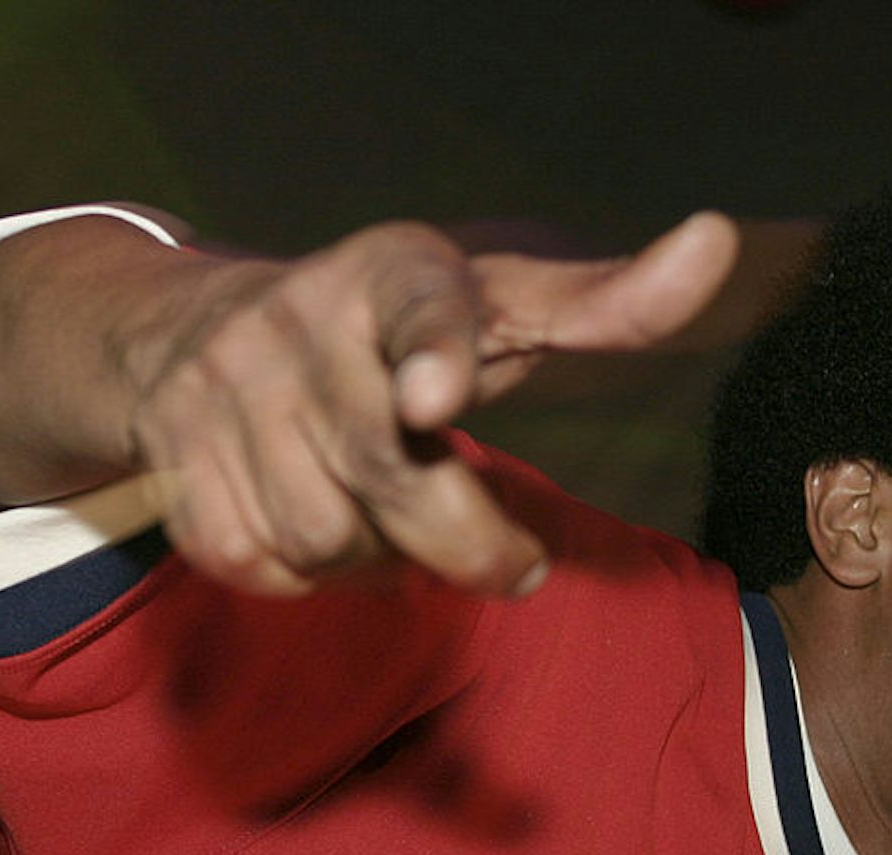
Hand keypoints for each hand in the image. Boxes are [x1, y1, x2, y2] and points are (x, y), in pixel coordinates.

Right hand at [126, 214, 739, 596]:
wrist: (197, 331)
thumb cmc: (393, 329)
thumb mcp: (496, 301)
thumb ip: (604, 301)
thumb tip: (714, 242)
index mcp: (393, 271)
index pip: (421, 306)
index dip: (434, 349)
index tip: (439, 396)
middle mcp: (300, 319)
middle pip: (392, 476)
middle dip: (467, 545)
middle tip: (518, 569)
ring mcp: (225, 390)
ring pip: (327, 538)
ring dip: (377, 557)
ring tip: (388, 515)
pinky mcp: (176, 459)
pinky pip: (259, 564)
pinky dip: (304, 575)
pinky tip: (321, 527)